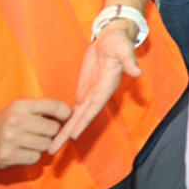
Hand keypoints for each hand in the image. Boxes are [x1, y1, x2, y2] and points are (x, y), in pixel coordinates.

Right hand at [0, 99, 71, 168]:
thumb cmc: (2, 125)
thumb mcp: (17, 111)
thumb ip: (41, 111)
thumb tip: (71, 115)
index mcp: (20, 105)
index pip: (54, 106)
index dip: (66, 113)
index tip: (68, 118)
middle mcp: (15, 120)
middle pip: (54, 129)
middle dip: (51, 133)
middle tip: (40, 134)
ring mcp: (10, 139)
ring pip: (46, 145)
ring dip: (41, 146)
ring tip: (28, 143)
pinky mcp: (7, 156)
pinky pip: (35, 158)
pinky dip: (31, 157)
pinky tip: (20, 153)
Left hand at [48, 20, 140, 154]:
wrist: (112, 38)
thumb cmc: (119, 43)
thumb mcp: (124, 49)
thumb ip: (129, 61)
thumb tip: (138, 73)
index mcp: (107, 87)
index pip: (94, 107)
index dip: (84, 121)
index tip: (72, 136)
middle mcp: (98, 95)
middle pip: (81, 119)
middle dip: (67, 134)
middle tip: (51, 151)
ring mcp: (90, 95)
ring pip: (75, 118)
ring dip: (64, 132)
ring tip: (51, 148)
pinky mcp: (83, 91)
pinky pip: (73, 110)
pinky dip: (65, 121)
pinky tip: (56, 131)